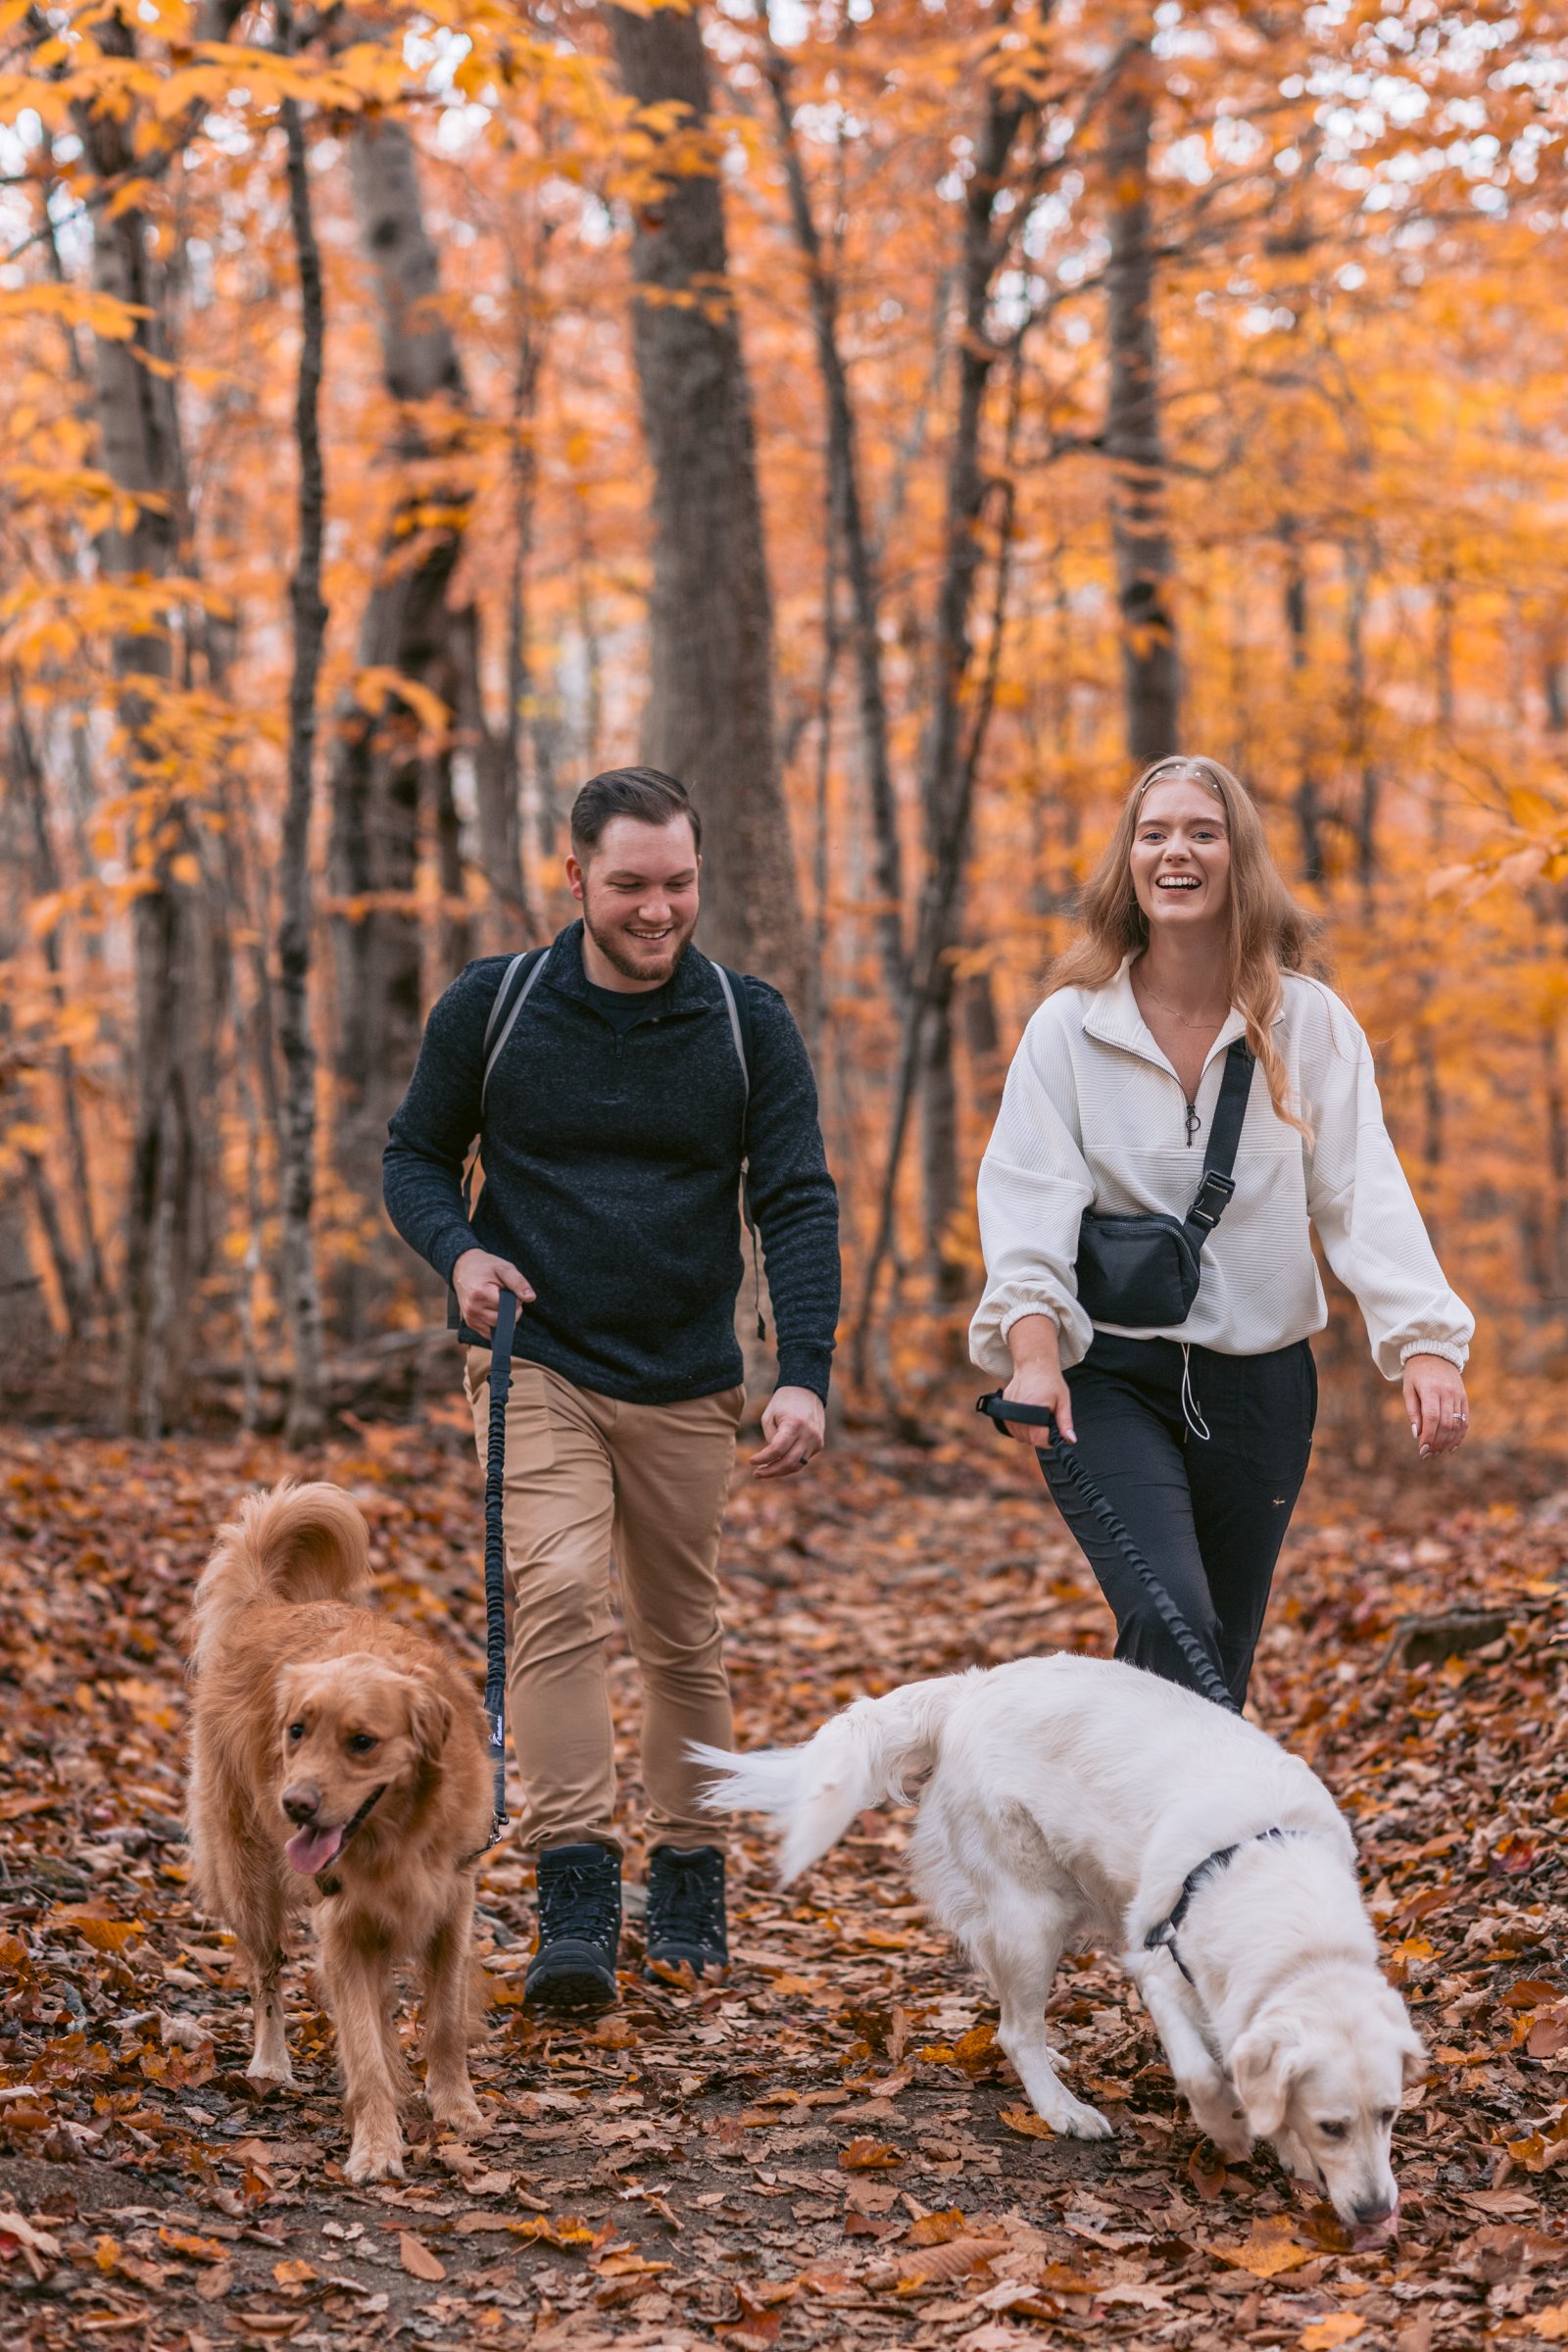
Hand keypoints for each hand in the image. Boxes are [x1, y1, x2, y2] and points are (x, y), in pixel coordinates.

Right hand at [453, 1248, 533, 1338]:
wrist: (463, 1268)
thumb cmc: (486, 1267)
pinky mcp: (470, 1323)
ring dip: (504, 1317)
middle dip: (511, 1311)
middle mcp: (472, 1308)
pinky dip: (496, 1323)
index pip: (507, 1308)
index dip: (515, 1300)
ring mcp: (470, 1318)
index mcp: (480, 1293)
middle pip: (503, 1321)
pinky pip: (490, 1332)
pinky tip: (493, 1308)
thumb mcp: (504, 1268)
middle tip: (506, 1295)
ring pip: (498, 1328)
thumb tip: (531, 1298)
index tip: (510, 1290)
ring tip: (497, 1300)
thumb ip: (518, 1282)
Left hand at [750, 1386, 825, 1479]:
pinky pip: (803, 1460)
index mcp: (794, 1424)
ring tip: (764, 1471)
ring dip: (780, 1471)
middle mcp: (808, 1434)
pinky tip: (777, 1463)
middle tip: (756, 1473)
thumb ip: (770, 1438)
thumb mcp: (769, 1416)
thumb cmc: (783, 1403)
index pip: (777, 1450)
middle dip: (771, 1471)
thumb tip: (772, 1458)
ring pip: (797, 1465)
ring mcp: (816, 1440)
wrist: (806, 1391)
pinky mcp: (819, 1444)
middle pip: (788, 1462)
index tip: (751, 1461)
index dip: (763, 1459)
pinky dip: (789, 1464)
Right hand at [1000, 1314, 1074, 1446]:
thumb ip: (1065, 1423)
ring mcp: (1008, 1411)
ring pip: (1020, 1436)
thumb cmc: (1050, 1382)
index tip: (1054, 1433)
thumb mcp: (1063, 1401)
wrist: (1033, 1365)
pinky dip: (1021, 1428)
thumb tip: (1071, 1440)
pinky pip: (1012, 1429)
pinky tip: (1029, 1418)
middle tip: (1047, 1422)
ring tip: (1038, 1420)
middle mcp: (1018, 1412)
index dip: (1050, 1440)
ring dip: (1030, 1433)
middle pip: (1029, 1439)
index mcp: (1034, 1411)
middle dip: (1040, 1436)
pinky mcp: (1003, 1408)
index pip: (1039, 1439)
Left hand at [1403, 1353, 1468, 1457]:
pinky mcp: (1464, 1397)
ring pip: (1457, 1424)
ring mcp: (1458, 1395)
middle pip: (1446, 1424)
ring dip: (1448, 1442)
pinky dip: (1459, 1435)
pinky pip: (1465, 1420)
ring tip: (1437, 1453)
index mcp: (1431, 1389)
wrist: (1435, 1352)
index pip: (1432, 1418)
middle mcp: (1447, 1392)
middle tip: (1428, 1455)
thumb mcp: (1408, 1389)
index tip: (1422, 1450)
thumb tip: (1417, 1434)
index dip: (1429, 1436)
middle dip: (1437, 1443)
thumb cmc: (1417, 1373)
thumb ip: (1413, 1411)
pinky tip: (1451, 1447)